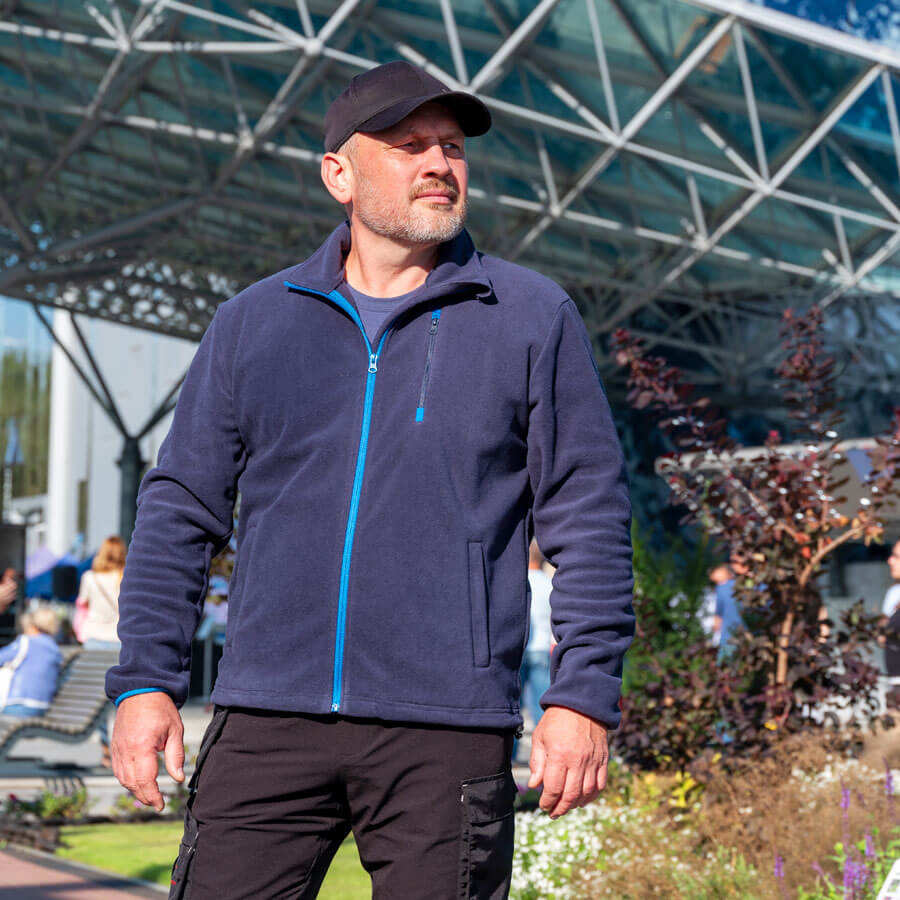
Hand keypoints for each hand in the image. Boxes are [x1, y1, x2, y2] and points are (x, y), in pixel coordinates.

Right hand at [112, 692, 184, 811]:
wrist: (140, 691)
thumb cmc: (160, 708)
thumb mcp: (175, 730)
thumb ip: (176, 756)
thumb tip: (178, 778)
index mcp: (142, 747)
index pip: (145, 780)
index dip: (153, 796)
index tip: (161, 805)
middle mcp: (126, 751)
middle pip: (132, 784)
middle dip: (145, 797)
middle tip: (157, 803)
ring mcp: (117, 749)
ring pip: (123, 779)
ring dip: (135, 790)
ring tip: (149, 795)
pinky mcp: (114, 747)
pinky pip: (117, 770)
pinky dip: (127, 780)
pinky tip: (137, 782)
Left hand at [527, 706, 608, 818]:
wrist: (582, 703)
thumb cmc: (557, 720)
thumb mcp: (540, 737)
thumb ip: (537, 763)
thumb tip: (534, 785)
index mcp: (559, 755)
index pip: (553, 788)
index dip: (547, 801)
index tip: (542, 805)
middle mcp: (577, 760)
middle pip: (570, 795)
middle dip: (560, 808)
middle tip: (553, 813)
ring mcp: (592, 761)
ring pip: (586, 793)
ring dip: (575, 805)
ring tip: (566, 807)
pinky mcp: (603, 760)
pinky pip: (600, 785)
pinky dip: (592, 796)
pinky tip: (583, 799)